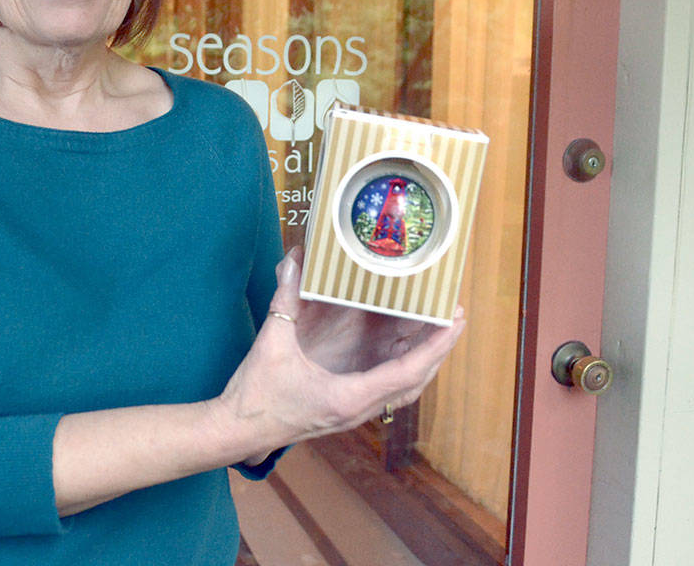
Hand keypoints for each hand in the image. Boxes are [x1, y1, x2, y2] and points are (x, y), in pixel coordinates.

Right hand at [215, 247, 465, 457]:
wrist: (238, 431)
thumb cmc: (256, 394)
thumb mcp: (272, 343)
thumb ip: (286, 300)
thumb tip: (295, 261)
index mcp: (348, 397)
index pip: (407, 372)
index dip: (435, 346)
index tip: (454, 320)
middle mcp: (359, 409)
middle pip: (415, 382)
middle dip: (438, 349)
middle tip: (452, 315)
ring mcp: (354, 413)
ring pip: (404, 389)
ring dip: (424, 361)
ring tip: (435, 330)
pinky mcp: (345, 410)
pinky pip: (387, 390)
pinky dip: (403, 369)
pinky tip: (402, 350)